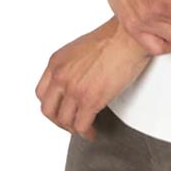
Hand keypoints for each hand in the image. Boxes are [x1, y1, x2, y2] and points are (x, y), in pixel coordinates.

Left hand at [34, 15, 151, 139]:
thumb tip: (77, 79)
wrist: (128, 37)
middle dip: (59, 120)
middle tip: (70, 123)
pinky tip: (92, 131)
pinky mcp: (90, 100)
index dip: (51, 104)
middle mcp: (61, 76)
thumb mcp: (81, 47)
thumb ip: (72, 65)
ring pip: (64, 121)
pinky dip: (86, 133)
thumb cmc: (113, 37)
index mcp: (57, 62)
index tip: (60, 109)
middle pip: (48, 110)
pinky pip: (81, 126)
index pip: (42, 92)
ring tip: (84, 128)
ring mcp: (74, 89)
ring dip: (74, 128)